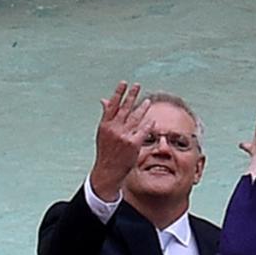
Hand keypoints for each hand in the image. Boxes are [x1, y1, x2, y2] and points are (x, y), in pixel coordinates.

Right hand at [88, 81, 151, 200]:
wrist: (108, 171)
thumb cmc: (106, 152)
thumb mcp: (103, 133)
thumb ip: (107, 116)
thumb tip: (104, 99)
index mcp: (105, 125)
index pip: (112, 105)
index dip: (118, 93)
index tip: (124, 83)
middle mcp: (114, 129)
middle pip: (125, 108)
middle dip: (132, 95)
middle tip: (138, 85)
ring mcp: (124, 136)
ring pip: (135, 118)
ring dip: (142, 108)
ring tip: (148, 101)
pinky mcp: (133, 143)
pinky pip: (143, 130)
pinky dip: (148, 125)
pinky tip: (152, 120)